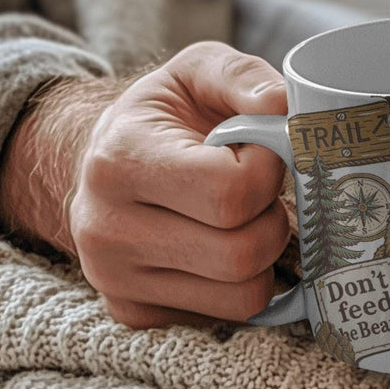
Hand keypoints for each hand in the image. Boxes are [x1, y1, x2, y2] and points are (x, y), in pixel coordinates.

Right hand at [0, 42, 289, 326]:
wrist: (108, 159)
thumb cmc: (167, 116)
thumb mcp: (198, 71)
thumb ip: (243, 78)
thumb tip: (283, 107)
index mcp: (119, 161)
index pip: (230, 193)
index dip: (266, 172)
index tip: (260, 153)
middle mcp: (106, 229)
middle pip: (241, 254)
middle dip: (271, 221)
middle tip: (259, 195)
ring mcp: (117, 279)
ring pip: (243, 296)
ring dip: (264, 258)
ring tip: (242, 221)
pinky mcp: (136, 312)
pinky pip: (230, 317)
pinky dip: (243, 285)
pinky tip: (223, 249)